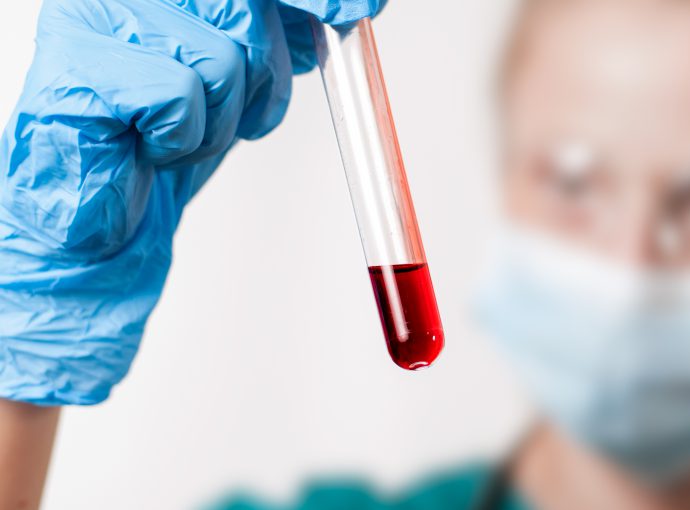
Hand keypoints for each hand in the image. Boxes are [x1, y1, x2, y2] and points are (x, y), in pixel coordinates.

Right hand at [0, 0, 381, 405]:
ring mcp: (97, 18)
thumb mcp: (237, 85)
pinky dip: (182, 139)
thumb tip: (336, 16)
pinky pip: (180, 97)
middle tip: (249, 114)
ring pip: (223, 58)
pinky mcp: (77, 67)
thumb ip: (275, 41)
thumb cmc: (162, 142)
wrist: (102, 206)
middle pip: (246, 6)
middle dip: (267, 74)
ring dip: (218, 119)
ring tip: (180, 135)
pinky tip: (150, 146)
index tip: (360, 9)